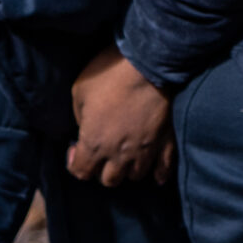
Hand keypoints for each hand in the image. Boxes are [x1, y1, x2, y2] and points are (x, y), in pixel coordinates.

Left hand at [67, 48, 174, 186]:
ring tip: (126, 156)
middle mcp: (119, 154)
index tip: (77, 149)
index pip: (81, 172)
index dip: (76, 163)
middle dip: (102, 170)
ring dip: (128, 170)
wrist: (148, 63)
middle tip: (102, 154)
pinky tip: (156, 176)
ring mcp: (145, 150)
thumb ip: (80, 117)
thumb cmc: (109, 75)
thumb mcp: (79, 92)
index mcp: (94, 144)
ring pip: (135, 176)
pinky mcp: (166, 142)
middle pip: (109, 179)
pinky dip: (159, 174)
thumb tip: (85, 127)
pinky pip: (164, 168)